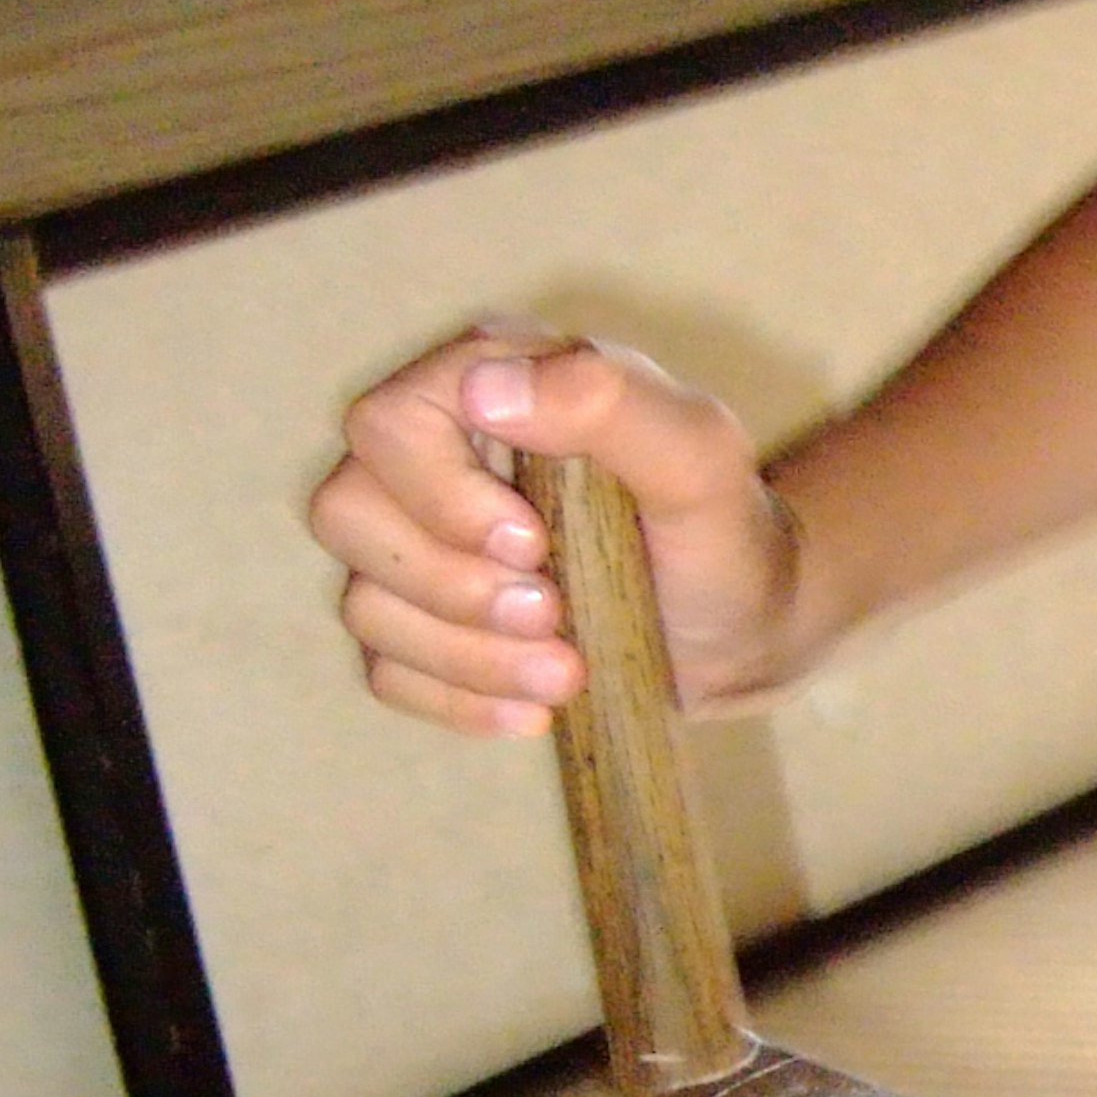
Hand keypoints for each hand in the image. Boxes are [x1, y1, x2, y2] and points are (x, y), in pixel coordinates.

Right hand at [312, 330, 807, 733]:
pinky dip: (457, 698)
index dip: (438, 496)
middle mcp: (433, 458)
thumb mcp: (697, 455)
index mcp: (488, 386)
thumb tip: (482, 389)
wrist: (750, 627)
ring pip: (365, 602)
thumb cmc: (724, 527)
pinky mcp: (430, 627)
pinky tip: (535, 709)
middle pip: (347, 514)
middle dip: (448, 584)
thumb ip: (606, 400)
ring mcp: (421, 546)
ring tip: (567, 673)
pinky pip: (386, 669)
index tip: (532, 544)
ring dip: (464, 654)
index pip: (386, 424)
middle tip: (555, 615)